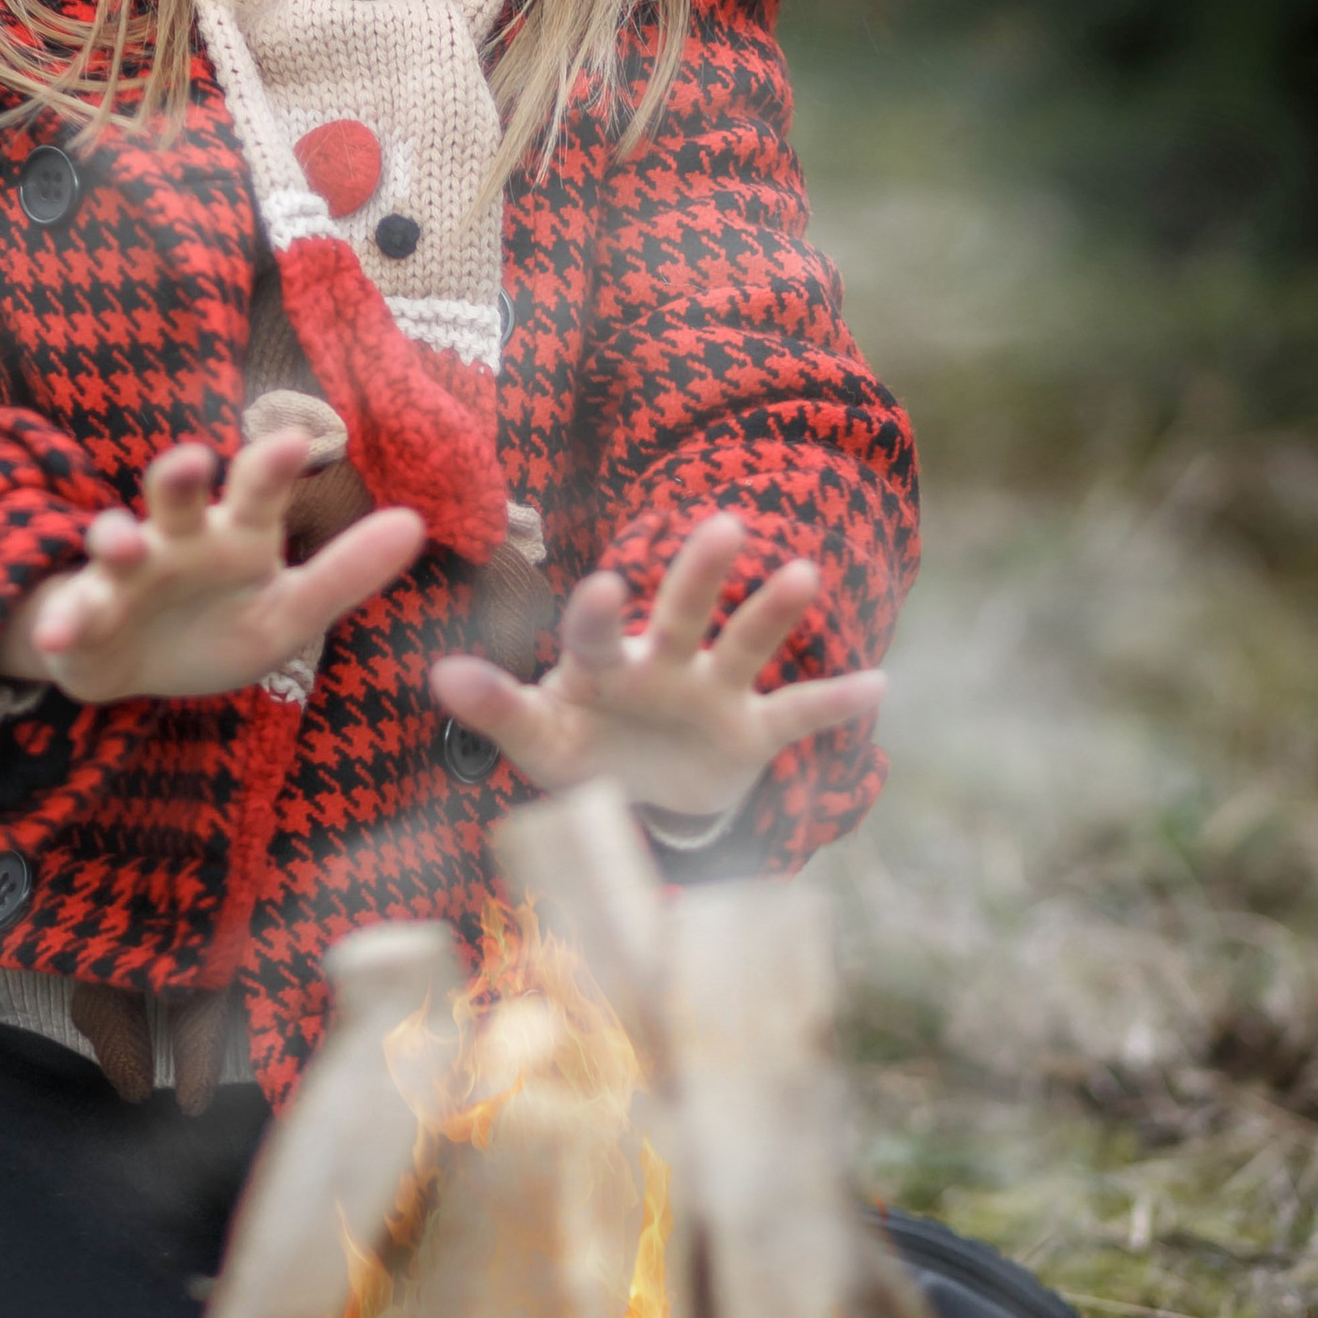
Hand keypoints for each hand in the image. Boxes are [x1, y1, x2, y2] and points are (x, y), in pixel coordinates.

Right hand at [0, 428, 424, 704]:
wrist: (137, 666)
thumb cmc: (219, 624)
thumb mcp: (288, 613)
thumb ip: (345, 575)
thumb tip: (417, 524)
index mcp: (234, 535)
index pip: (258, 492)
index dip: (272, 467)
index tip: (296, 441)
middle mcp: (176, 539)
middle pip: (175, 495)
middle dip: (178, 475)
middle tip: (190, 459)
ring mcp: (122, 575)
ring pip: (113, 542)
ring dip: (112, 538)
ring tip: (118, 544)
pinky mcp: (81, 617)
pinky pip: (69, 617)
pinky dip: (62, 622)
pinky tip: (60, 632)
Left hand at [427, 509, 883, 824]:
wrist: (633, 793)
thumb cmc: (579, 749)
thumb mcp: (536, 740)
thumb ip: (496, 708)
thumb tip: (439, 674)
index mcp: (601, 664)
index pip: (596, 633)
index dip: (598, 614)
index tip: (605, 584)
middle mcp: (662, 663)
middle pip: (681, 612)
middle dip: (700, 574)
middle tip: (726, 524)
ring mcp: (711, 693)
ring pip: (745, 647)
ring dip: (772, 615)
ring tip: (805, 574)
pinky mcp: (750, 732)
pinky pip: (796, 716)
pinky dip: (834, 705)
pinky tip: (877, 686)